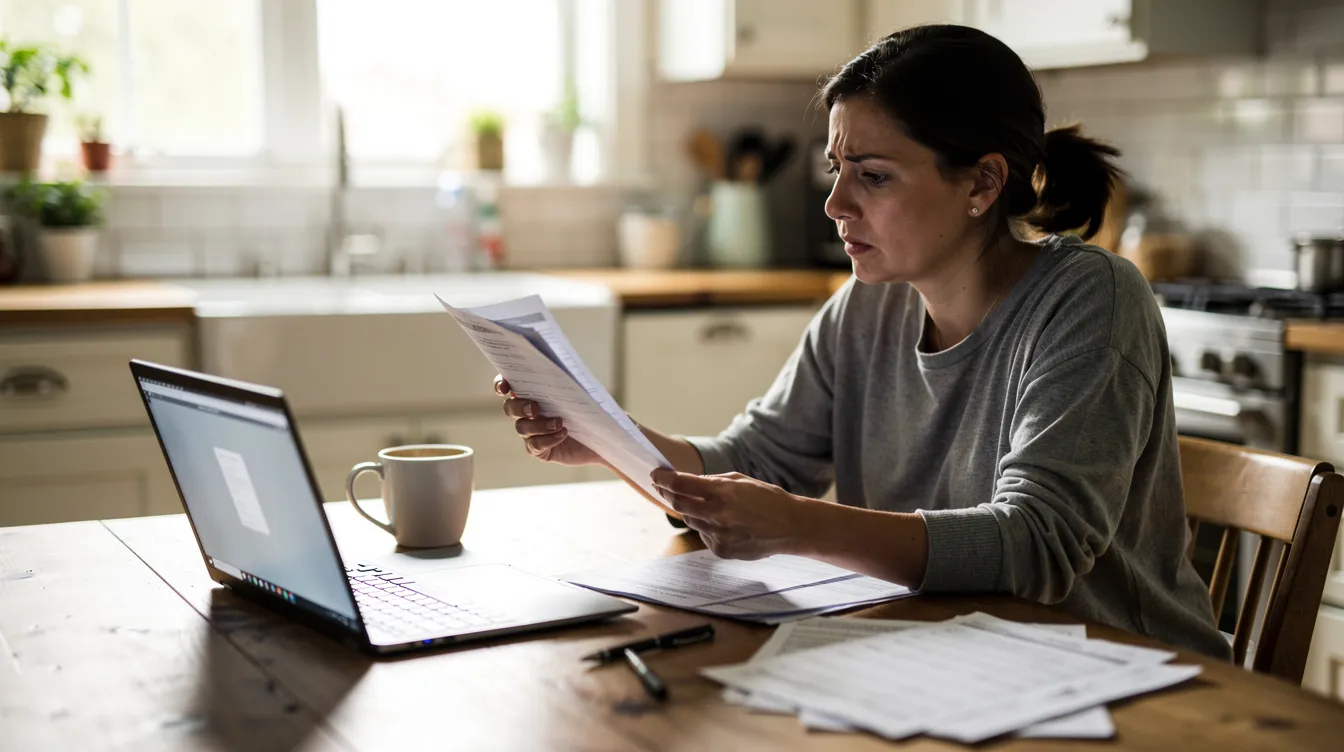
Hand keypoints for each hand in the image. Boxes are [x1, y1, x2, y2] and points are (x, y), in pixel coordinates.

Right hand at [495, 375, 603, 466]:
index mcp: (533, 393)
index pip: (508, 386)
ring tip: (559, 423)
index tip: (505, 388)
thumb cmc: (589, 409)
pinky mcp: (540, 450)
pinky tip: (562, 434)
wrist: (601, 436)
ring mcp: (531, 432)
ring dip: (539, 425)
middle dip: (519, 406)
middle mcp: (527, 413)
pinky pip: (534, 445)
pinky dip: (548, 439)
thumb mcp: (581, 392)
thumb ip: (568, 381)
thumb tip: (562, 370)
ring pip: (521, 427)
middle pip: (510, 408)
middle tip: (536, 408)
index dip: (501, 385)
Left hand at [649, 469, 814, 559]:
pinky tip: (720, 521)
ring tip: (695, 502)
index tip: (656, 474)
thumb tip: (688, 483)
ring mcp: (719, 536)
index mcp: (723, 493)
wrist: (790, 527)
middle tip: (661, 486)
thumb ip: (712, 482)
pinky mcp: (721, 550)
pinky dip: (705, 526)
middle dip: (667, 493)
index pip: (681, 484)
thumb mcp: (740, 481)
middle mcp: (718, 516)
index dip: (664, 478)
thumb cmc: (767, 499)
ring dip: (687, 510)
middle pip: (678, 504)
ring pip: (690, 520)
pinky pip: (703, 535)